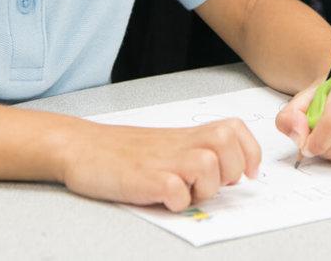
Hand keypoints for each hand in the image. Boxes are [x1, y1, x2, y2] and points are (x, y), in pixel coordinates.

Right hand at [58, 118, 260, 211]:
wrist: (81, 148)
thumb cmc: (122, 152)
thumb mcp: (166, 145)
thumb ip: (196, 152)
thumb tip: (233, 173)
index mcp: (187, 136)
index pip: (234, 129)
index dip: (249, 152)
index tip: (247, 173)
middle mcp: (179, 145)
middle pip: (228, 142)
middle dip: (230, 169)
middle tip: (211, 183)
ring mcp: (162, 162)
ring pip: (209, 164)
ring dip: (205, 187)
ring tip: (186, 192)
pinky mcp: (144, 180)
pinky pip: (176, 192)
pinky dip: (177, 201)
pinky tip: (164, 199)